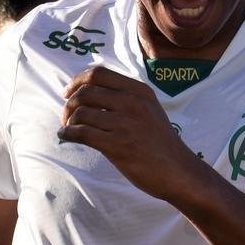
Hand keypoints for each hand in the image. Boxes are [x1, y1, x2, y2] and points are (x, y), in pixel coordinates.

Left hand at [59, 66, 203, 199]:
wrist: (178, 171)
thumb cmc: (160, 143)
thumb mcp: (149, 109)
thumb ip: (126, 98)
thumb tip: (88, 92)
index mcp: (139, 91)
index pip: (98, 74)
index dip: (77, 81)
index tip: (68, 92)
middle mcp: (132, 103)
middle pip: (85, 91)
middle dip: (69, 103)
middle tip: (66, 115)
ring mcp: (125, 123)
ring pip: (81, 113)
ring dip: (67, 121)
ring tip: (67, 129)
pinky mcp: (118, 145)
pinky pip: (82, 133)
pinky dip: (68, 134)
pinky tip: (66, 137)